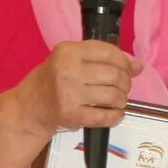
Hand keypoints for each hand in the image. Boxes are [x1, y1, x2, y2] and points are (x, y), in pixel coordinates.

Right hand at [13, 40, 140, 138]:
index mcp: (68, 51)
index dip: (124, 62)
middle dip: (125, 83)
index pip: (108, 52)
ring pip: (112, 96)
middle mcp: (67, 70)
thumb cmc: (53, 80)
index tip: (127, 70)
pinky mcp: (71, 115)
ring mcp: (68, 94)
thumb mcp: (72, 61)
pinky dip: (115, 117)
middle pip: (113, 75)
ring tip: (117, 101)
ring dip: (121, 100)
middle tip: (122, 88)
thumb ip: (103, 59)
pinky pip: (103, 117)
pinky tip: (114, 114)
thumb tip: (138, 66)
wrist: (29, 106)